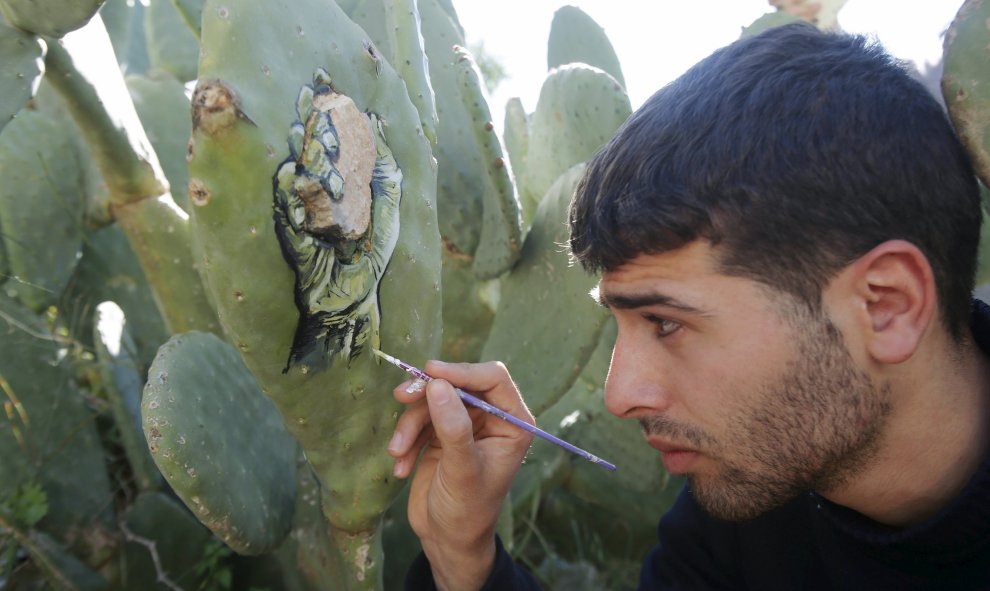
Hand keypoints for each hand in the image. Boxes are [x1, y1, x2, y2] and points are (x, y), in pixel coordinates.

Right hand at [388, 360, 533, 590]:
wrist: (447, 541)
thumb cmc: (467, 511)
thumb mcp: (461, 470)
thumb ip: (453, 427)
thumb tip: (438, 385)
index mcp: (512, 422)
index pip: (492, 378)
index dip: (462, 371)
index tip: (431, 372)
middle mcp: (492, 418)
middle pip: (457, 384)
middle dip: (427, 394)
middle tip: (401, 396)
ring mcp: (465, 425)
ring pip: (433, 401)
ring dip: (410, 424)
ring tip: (398, 451)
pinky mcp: (441, 434)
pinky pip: (420, 419)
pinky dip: (407, 438)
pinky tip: (400, 465)